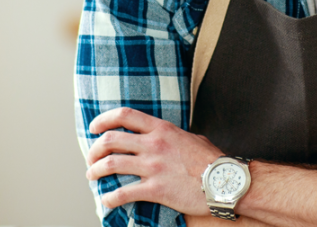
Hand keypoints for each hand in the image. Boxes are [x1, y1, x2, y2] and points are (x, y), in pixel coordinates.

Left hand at [86, 107, 222, 214]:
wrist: (225, 181)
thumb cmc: (212, 160)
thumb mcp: (192, 138)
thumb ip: (173, 136)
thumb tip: (165, 138)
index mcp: (162, 129)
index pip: (125, 115)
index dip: (104, 119)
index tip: (94, 128)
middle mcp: (154, 144)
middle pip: (111, 139)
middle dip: (94, 149)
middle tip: (91, 159)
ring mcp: (153, 166)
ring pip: (111, 164)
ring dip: (95, 171)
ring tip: (92, 176)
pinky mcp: (155, 189)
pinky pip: (122, 192)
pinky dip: (109, 197)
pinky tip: (107, 200)